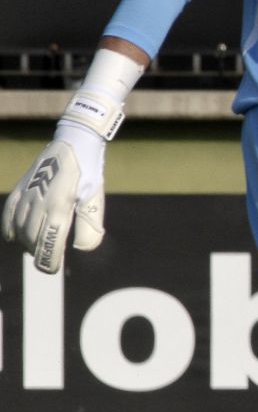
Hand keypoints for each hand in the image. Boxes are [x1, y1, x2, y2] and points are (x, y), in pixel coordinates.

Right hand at [4, 121, 106, 273]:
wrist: (74, 142)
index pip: (49, 243)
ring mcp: (27, 195)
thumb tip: (82, 249)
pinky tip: (14, 237)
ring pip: (20, 228)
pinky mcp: (20, 188)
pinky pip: (9, 212)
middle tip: (48, 261)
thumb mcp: (95, 199)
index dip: (48, 260)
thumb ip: (89, 226)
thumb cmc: (89, 173)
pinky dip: (9, 227)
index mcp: (60, 207)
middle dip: (39, 254)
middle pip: (33, 239)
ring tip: (38, 248)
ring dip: (27, 242)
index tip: (51, 269)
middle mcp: (39, 203)